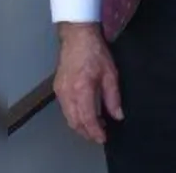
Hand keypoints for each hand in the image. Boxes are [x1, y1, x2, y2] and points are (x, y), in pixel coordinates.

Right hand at [54, 22, 122, 144]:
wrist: (77, 37)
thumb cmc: (95, 52)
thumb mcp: (110, 74)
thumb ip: (113, 97)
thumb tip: (118, 115)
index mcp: (82, 90)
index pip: (87, 119)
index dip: (95, 131)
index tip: (103, 138)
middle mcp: (67, 93)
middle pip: (74, 121)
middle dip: (86, 132)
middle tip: (99, 136)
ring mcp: (60, 91)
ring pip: (68, 117)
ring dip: (80, 125)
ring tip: (94, 127)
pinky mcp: (57, 88)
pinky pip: (65, 109)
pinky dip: (74, 116)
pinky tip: (85, 114)